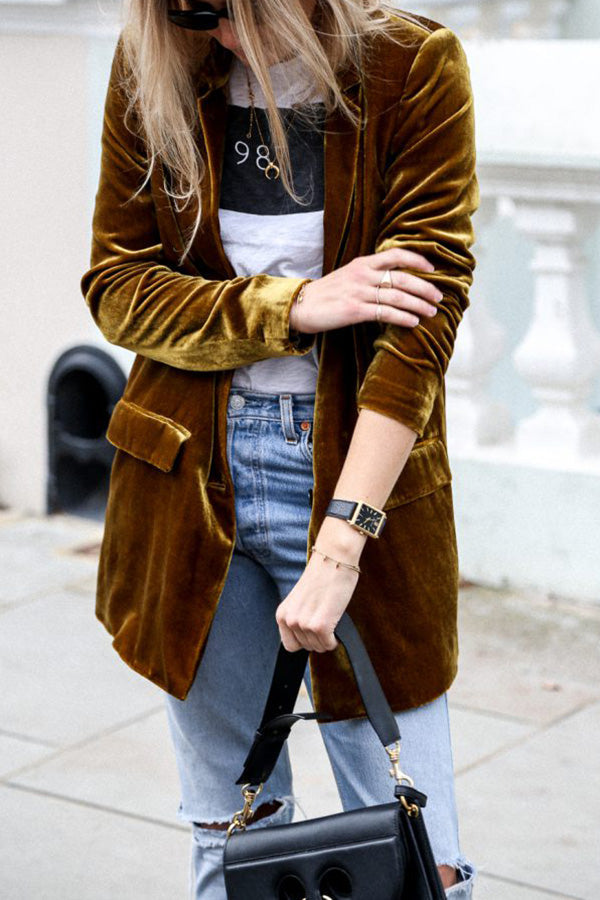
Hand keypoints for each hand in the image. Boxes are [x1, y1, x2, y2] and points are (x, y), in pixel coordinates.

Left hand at [275, 550, 359, 652]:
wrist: (333, 560)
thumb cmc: (321, 577)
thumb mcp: (300, 601)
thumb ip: (298, 619)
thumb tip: (306, 639)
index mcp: (282, 615)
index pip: (290, 646)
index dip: (304, 641)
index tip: (313, 630)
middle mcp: (290, 620)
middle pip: (307, 647)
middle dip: (318, 638)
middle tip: (325, 619)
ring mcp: (304, 624)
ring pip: (319, 647)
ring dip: (327, 638)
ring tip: (330, 618)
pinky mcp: (320, 626)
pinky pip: (329, 645)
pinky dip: (335, 639)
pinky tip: (336, 623)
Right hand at [289, 248, 442, 334]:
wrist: (301, 306)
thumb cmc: (328, 293)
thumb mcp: (350, 275)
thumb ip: (371, 274)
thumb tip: (396, 281)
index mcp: (363, 263)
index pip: (396, 254)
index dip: (418, 260)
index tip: (433, 269)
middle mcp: (363, 274)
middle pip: (403, 278)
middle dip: (425, 287)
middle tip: (439, 297)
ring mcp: (359, 292)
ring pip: (398, 296)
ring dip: (419, 305)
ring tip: (431, 312)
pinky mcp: (354, 310)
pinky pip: (385, 313)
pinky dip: (403, 317)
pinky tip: (413, 322)